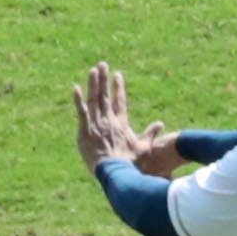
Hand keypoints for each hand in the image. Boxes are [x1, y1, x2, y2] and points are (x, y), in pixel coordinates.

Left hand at [71, 60, 151, 176]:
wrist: (115, 171)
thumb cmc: (129, 162)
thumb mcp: (143, 148)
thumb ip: (150, 134)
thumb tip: (161, 124)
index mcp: (121, 123)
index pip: (120, 101)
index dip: (118, 87)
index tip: (117, 75)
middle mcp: (108, 120)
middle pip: (105, 96)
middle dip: (104, 79)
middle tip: (103, 64)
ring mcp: (96, 124)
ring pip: (93, 100)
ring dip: (93, 84)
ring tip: (93, 70)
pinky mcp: (85, 131)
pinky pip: (81, 112)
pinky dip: (78, 100)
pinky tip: (75, 88)